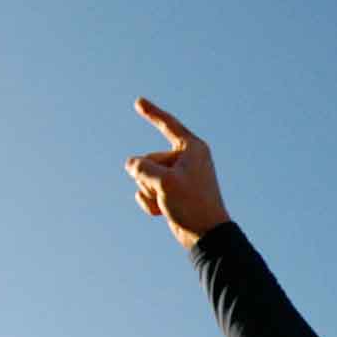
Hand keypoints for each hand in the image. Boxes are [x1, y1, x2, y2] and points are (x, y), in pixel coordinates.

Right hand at [126, 98, 230, 248]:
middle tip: (167, 193)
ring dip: (148, 192)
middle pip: (149, 158)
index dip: (152, 113)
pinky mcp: (172, 193)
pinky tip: (160, 212)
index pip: (168, 125)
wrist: (206, 235)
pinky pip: (147, 191)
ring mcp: (178, 177)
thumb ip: (142, 168)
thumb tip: (130, 165)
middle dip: (149, 177)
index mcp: (192, 148)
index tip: (138, 101)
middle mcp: (186, 159)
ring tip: (167, 203)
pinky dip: (149, 202)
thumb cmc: (192, 204)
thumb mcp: (164, 182)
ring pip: (145, 176)